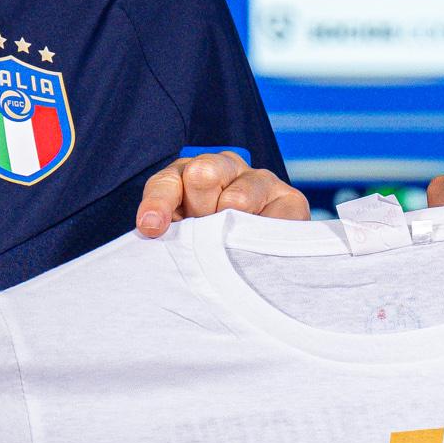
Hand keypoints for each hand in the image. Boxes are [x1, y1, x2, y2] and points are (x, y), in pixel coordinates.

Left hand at [136, 151, 308, 236]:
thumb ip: (167, 231)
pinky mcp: (291, 201)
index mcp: (189, 174)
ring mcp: (261, 181)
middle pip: (202, 173)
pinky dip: (262, 239)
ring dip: (229, 231)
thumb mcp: (181, 241)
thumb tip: (152, 228)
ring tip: (232, 248)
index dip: (158, 203)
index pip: (168, 181)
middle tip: (205, 238)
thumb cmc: (210, 253)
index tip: (151, 227)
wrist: (256, 274)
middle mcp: (226, 168)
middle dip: (199, 212)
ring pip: (237, 198)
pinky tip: (258, 251)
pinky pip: (273, 219)